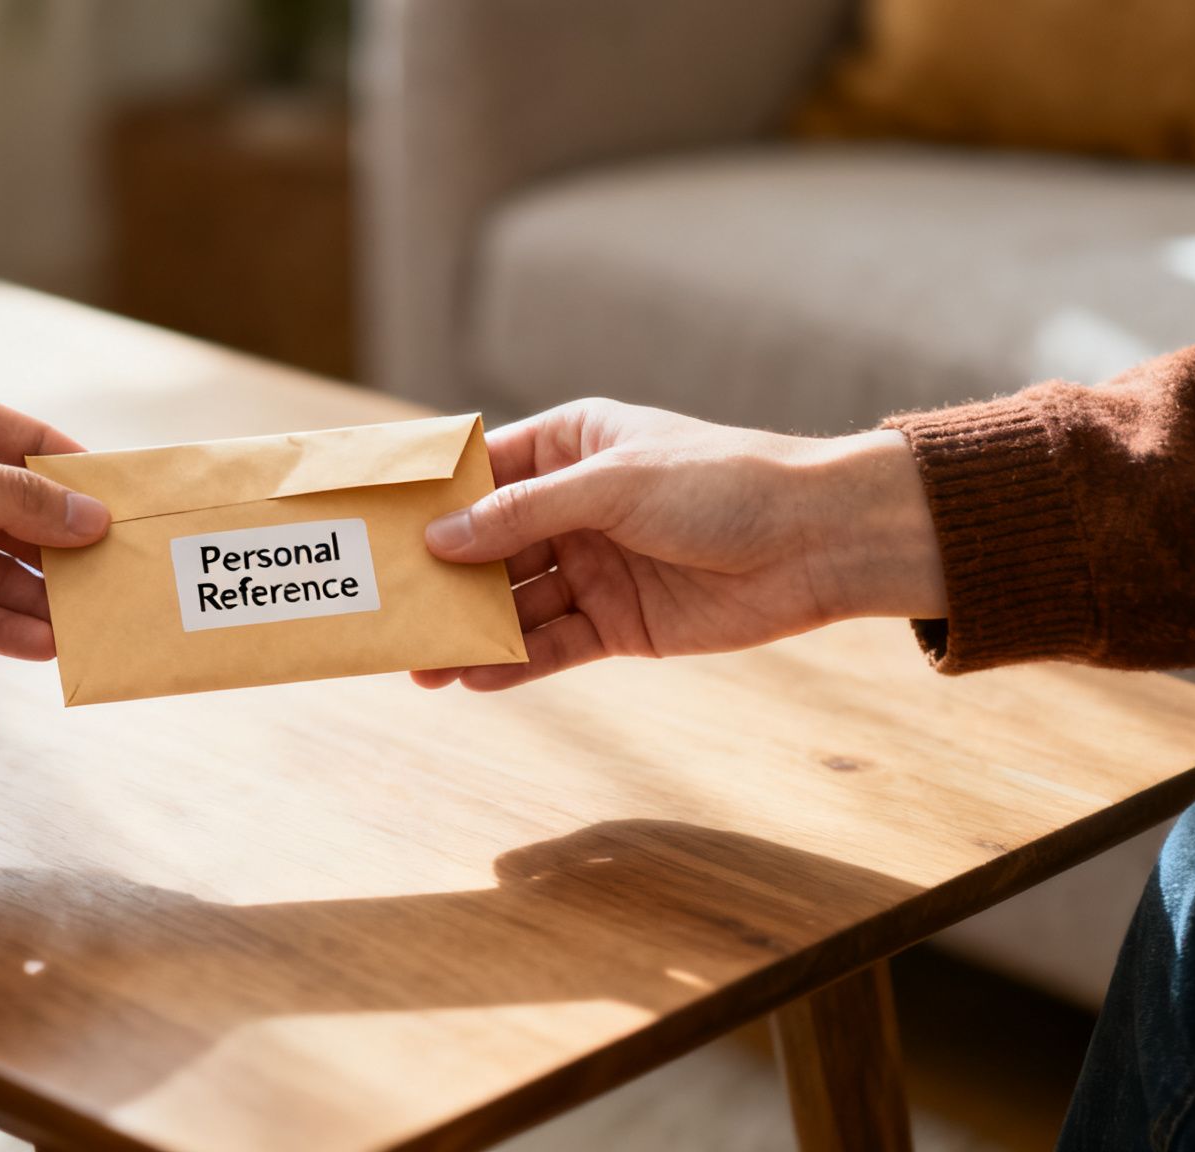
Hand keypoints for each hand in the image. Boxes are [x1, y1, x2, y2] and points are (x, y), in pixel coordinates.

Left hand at [0, 378, 109, 658]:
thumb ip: (11, 500)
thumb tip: (91, 518)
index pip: (33, 447)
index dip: (84, 480)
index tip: (138, 513)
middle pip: (19, 515)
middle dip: (69, 549)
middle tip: (128, 582)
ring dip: (40, 598)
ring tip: (95, 627)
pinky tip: (43, 649)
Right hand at [417, 399, 946, 689]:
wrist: (822, 542)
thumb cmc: (724, 484)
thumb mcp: (614, 484)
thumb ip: (524, 513)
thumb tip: (441, 539)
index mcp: (571, 446)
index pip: (481, 472)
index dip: (428, 498)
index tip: (372, 523)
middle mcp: (575, 507)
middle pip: (488, 545)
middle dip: (439, 578)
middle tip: (384, 609)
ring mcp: (595, 567)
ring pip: (514, 604)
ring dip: (469, 632)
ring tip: (417, 662)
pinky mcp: (620, 624)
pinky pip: (553, 646)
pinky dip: (514, 663)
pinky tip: (473, 679)